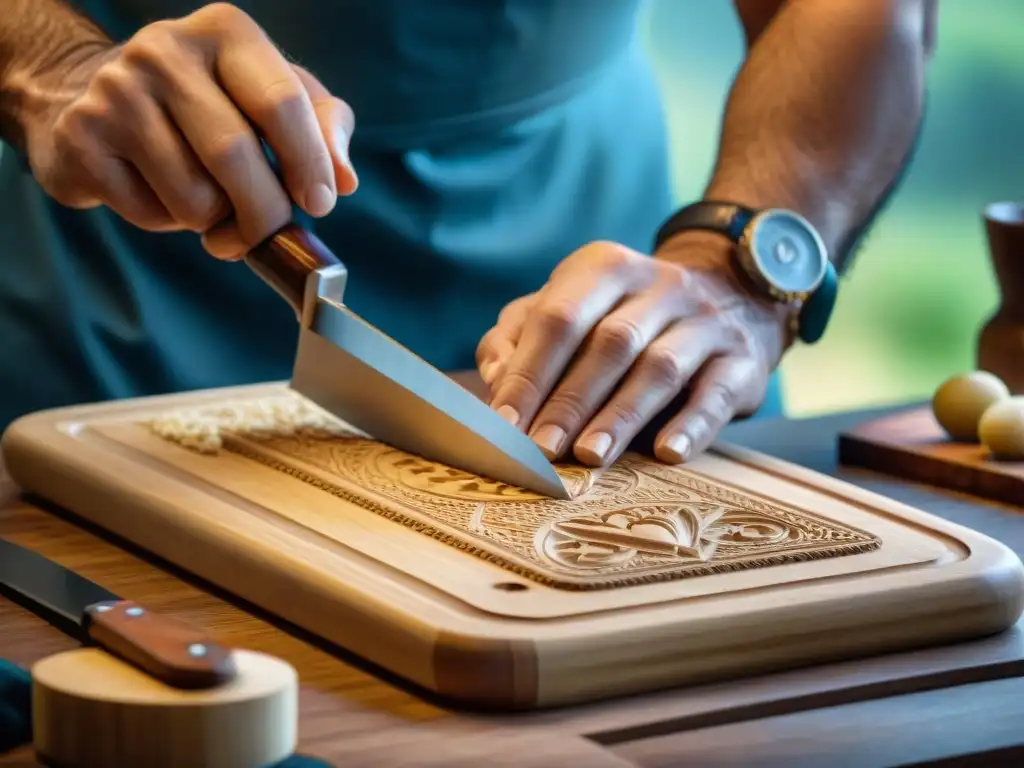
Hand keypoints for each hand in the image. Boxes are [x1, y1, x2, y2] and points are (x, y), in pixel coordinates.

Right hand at [21, 3, 356, 258]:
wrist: (90, 95)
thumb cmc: (208, 103)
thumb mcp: (272, 95)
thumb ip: (322, 126)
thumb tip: (344, 179)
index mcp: (225, 31)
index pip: (281, 103)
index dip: (309, 163)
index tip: (320, 202)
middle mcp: (164, 50)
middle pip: (235, 156)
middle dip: (264, 213)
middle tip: (268, 232)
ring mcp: (116, 92)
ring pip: (195, 198)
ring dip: (216, 223)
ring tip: (208, 204)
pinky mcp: (83, 139)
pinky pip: (152, 214)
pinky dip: (170, 223)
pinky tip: (159, 193)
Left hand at [476, 234, 792, 466]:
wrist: (732, 296)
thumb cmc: (625, 316)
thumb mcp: (571, 306)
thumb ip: (521, 335)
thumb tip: (495, 378)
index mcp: (605, 268)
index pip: (558, 317)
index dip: (528, 372)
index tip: (503, 425)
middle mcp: (659, 286)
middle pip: (608, 343)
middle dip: (569, 401)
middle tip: (540, 450)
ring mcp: (706, 320)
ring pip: (659, 368)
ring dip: (620, 416)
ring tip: (589, 457)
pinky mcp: (742, 360)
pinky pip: (715, 392)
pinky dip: (692, 424)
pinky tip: (668, 454)